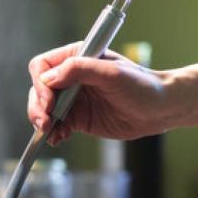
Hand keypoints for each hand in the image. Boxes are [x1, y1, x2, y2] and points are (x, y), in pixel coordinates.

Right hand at [27, 42, 173, 143]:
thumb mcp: (112, 73)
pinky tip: (59, 139)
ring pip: (44, 110)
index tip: (49, 102)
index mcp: (76, 58)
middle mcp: (71, 77)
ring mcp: (73, 99)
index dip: (41, 84)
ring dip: (42, 122)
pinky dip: (53, 133)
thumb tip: (49, 78)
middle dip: (38, 108)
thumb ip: (80, 70)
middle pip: (39, 90)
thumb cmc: (142, 86)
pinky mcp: (78, 118)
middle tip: (46, 124)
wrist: (160, 109)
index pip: (43, 67)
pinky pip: (56, 125)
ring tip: (52, 134)